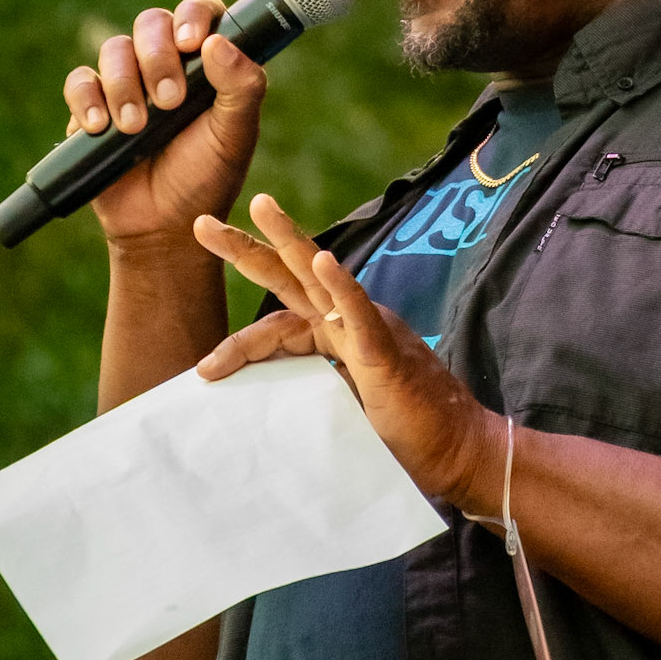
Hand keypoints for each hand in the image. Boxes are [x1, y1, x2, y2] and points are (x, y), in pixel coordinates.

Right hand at [62, 0, 266, 250]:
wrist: (163, 227)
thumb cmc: (206, 177)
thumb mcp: (235, 136)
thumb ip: (242, 88)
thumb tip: (218, 43)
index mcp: (206, 62)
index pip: (200, 11)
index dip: (193, 15)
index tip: (193, 43)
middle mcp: (166, 64)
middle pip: (151, 23)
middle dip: (157, 57)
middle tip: (169, 101)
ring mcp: (127, 82)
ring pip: (115, 49)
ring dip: (124, 83)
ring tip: (136, 126)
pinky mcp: (92, 106)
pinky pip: (80, 81)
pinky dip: (87, 99)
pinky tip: (99, 127)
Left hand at [193, 193, 502, 510]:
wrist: (459, 453)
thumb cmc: (404, 439)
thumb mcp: (338, 414)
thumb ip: (307, 398)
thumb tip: (257, 413)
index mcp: (338, 337)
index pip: (279, 324)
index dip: (239, 344)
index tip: (204, 371)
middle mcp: (351, 323)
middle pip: (292, 277)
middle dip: (248, 247)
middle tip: (201, 223)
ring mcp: (370, 331)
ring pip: (323, 277)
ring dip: (290, 240)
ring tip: (260, 206)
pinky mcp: (386, 351)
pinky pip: (361, 314)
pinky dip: (342, 286)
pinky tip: (322, 260)